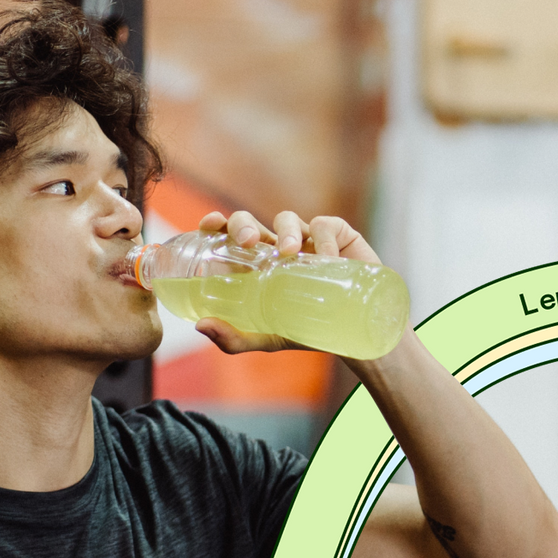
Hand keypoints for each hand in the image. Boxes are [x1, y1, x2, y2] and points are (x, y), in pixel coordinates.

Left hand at [191, 209, 382, 354]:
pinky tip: (328, 258)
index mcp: (257, 264)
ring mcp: (308, 240)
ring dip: (284, 230)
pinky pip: (325, 225)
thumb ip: (234, 338)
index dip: (219, 223)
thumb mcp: (267, 338)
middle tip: (246, 242)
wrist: (356, 336)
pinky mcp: (339, 237)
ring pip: (287, 219)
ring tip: (290, 253)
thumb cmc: (306, 330)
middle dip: (244, 224)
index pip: (230, 235)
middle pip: (252, 222)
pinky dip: (323, 237)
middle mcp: (278, 248)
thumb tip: (201, 326)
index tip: (211, 223)